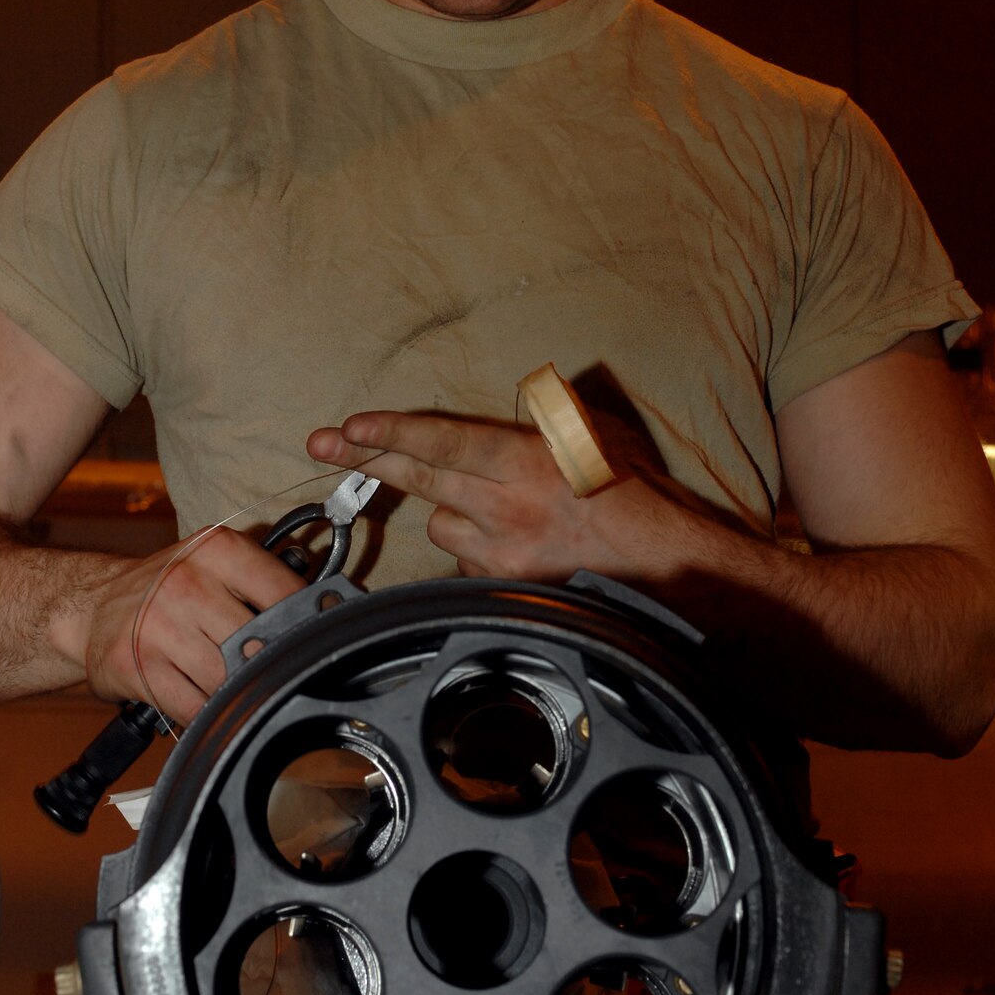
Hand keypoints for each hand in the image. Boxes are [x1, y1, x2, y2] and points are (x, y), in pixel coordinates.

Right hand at [70, 527, 304, 723]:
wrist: (92, 606)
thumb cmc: (166, 588)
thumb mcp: (213, 564)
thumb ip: (263, 582)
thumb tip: (327, 613)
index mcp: (217, 550)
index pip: (284, 591)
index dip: (307, 624)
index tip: (316, 642)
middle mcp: (186, 583)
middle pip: (258, 643)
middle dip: (270, 666)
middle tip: (274, 673)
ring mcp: (159, 627)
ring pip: (227, 681)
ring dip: (238, 694)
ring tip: (237, 689)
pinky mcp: (136, 668)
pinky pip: (194, 708)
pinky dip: (209, 715)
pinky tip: (207, 704)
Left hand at [307, 410, 695, 583]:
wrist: (671, 567)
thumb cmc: (638, 495)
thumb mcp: (595, 436)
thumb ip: (546, 420)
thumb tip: (523, 404)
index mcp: (527, 461)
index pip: (443, 442)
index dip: (392, 434)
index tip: (350, 428)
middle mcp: (507, 507)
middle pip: (422, 479)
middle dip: (368, 459)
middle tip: (324, 443)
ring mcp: (503, 555)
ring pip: (444, 526)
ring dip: (454, 512)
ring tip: (496, 508)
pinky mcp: (503, 590)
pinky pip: (468, 563)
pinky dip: (480, 552)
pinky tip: (516, 547)